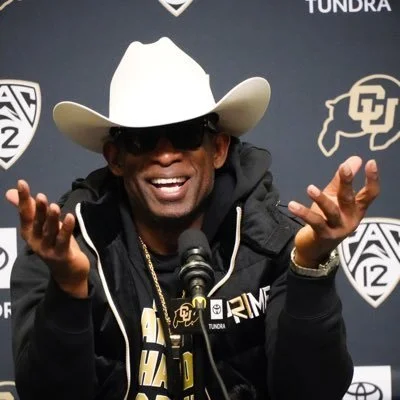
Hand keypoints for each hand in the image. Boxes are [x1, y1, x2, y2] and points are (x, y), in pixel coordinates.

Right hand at [5, 180, 89, 296]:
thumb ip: (28, 210)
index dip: (23, 199)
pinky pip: (64, 240)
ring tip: (54, 206)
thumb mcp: (41, 226)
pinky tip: (71, 217)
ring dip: (52, 219)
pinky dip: (67, 228)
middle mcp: (36, 241)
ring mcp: (48, 249)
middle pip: (37, 223)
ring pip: (50, 232)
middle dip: (39, 210)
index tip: (22, 183)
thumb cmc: (54, 244)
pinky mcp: (62, 255)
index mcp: (29, 233)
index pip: (25, 214)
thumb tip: (9, 192)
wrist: (67, 272)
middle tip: (41, 196)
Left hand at [288, 156, 379, 267]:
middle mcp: (351, 219)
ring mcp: (338, 228)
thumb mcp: (334, 198)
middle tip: (344, 167)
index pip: (369, 194)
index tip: (371, 163)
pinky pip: (313, 221)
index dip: (372, 179)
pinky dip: (303, 212)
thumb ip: (341, 181)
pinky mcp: (323, 235)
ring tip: (310, 188)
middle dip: (347, 183)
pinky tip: (293, 204)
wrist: (315, 248)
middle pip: (349, 198)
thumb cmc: (326, 219)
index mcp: (357, 209)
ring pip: (330, 211)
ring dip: (321, 199)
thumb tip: (355, 159)